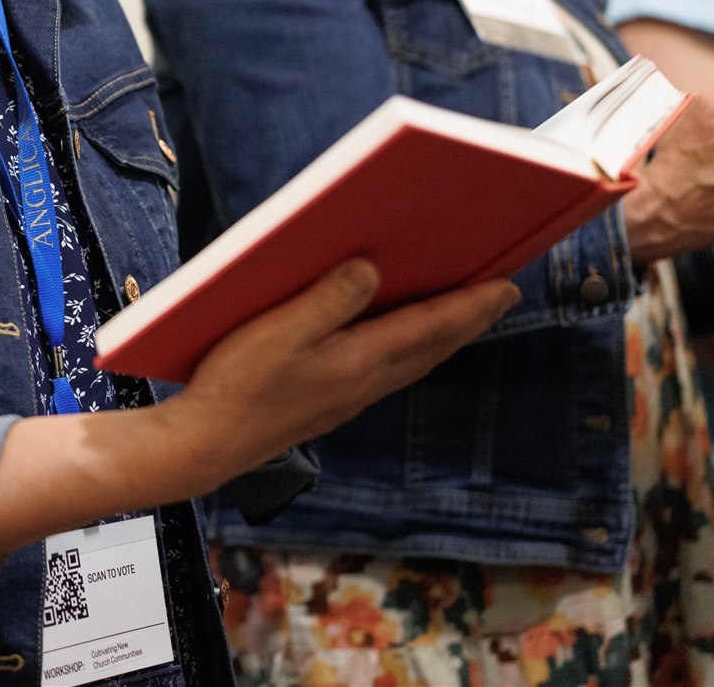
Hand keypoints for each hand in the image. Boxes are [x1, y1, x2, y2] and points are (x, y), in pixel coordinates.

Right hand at [0, 259, 518, 564]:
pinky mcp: (326, 407)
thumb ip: (329, 300)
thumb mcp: (279, 332)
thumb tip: (371, 269)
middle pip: (430, 348)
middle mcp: (363, 383)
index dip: (470, 306)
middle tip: (498, 295)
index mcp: (358, 361)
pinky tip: (395, 347)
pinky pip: (386, 374)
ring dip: (440, 339)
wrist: (206, 445)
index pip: (429, 328)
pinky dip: (408, 353)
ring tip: (457, 317)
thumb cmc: (236, 384)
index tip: (508, 285)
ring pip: (411, 364)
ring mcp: (346, 400)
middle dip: (467, 321)